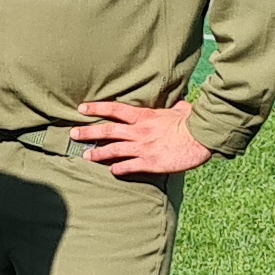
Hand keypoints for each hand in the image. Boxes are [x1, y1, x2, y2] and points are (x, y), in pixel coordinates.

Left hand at [70, 99, 214, 177]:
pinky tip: (111, 171)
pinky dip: (118, 168)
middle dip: (89, 132)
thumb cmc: (192, 122)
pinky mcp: (150, 162)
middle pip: (108, 131)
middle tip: (73, 134)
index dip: (97, 108)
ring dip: (98, 154)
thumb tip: (180, 103)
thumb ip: (175, 107)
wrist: (201, 137)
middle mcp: (139, 131)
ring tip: (85, 156)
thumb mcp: (181, 110)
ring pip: (114, 150)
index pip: (115, 110)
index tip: (81, 108)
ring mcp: (143, 147)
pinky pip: (129, 166)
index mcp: (144, 116)